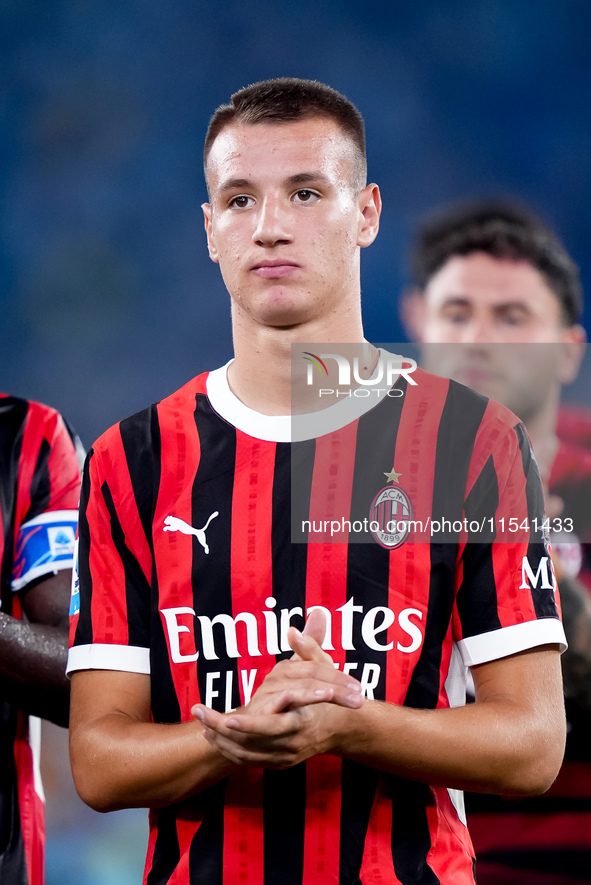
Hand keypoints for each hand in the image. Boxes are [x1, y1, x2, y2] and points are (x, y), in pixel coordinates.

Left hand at [191, 610, 361, 766]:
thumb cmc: (329, 693)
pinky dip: (228, 749)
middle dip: (223, 731)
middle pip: (253, 743)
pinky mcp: (277, 763)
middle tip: (199, 713)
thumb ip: (308, 649)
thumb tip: (293, 630)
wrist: (339, 727)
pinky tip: (211, 734)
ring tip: (200, 720)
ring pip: (246, 753)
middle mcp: (293, 742)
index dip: (251, 724)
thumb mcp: (323, 668)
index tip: (228, 719)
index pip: (274, 727)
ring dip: (220, 740)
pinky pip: (248, 760)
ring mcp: (284, 756)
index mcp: (303, 720)